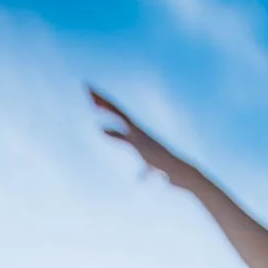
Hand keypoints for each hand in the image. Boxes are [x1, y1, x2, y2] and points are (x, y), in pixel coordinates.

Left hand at [86, 87, 201, 191]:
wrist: (181, 172)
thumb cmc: (167, 170)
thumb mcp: (152, 170)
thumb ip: (144, 173)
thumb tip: (138, 180)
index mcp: (140, 132)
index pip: (120, 114)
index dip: (107, 104)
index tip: (94, 94)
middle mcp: (139, 130)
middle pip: (117, 110)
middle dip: (103, 100)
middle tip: (86, 87)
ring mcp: (140, 136)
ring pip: (120, 117)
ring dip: (106, 107)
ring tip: (90, 98)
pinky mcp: (141, 147)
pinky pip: (124, 137)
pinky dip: (113, 133)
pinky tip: (100, 130)